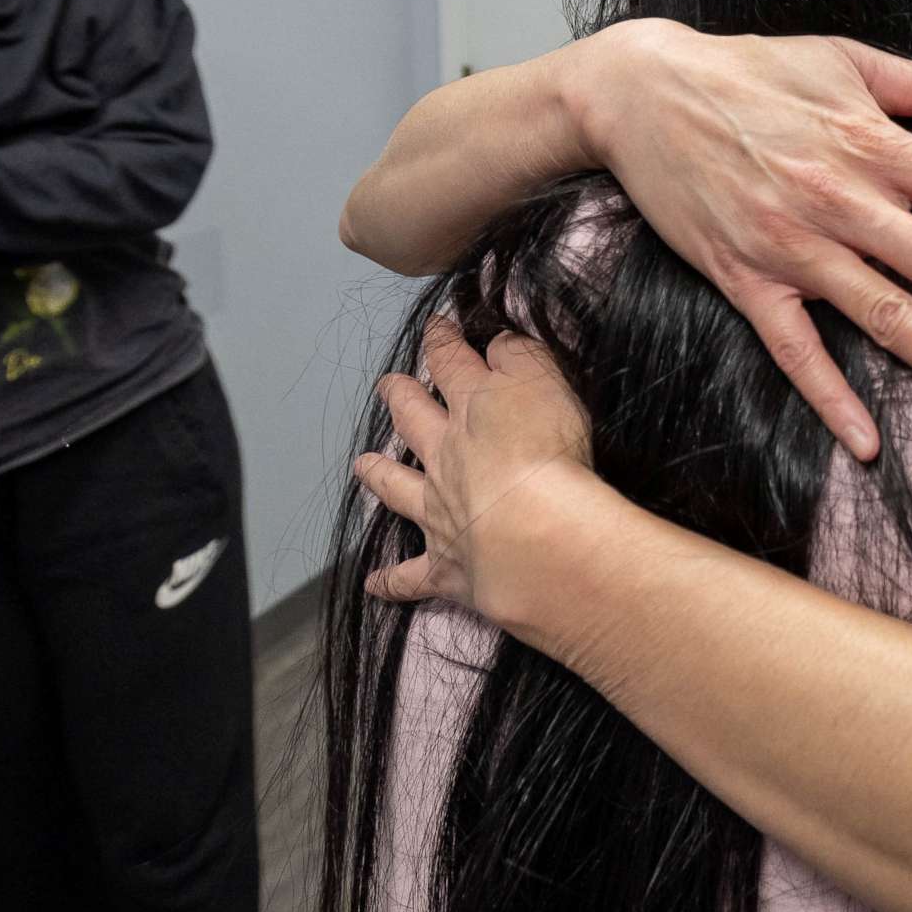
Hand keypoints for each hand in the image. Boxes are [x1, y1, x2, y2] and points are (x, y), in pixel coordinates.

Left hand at [355, 317, 596, 626]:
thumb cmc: (548, 451)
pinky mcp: (445, 566)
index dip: (442, 342)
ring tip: (363, 466)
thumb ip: (521, 357)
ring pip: (398, 489)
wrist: (536, 532)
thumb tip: (497, 344)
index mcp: (473, 408)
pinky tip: (374, 584)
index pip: (451, 363)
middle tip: (388, 386)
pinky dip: (391, 581)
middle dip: (400, 398)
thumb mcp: (546, 382)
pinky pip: (409, 576)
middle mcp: (446, 456)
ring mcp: (439, 512)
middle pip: (413, 420)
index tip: (435, 327)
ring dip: (380, 476)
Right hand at [574, 20, 911, 460]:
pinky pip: (795, 352)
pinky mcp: (746, 280)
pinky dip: (831, 399)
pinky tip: (869, 445)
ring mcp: (795, 249)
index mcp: (876, 145)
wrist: (641, 92)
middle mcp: (844, 203)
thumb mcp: (842, 58)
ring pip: (887, 318)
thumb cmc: (749, 69)